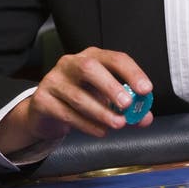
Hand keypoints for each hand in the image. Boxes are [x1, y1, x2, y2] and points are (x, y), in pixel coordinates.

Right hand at [0, 47, 152, 154]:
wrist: (46, 110)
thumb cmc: (82, 98)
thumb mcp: (106, 99)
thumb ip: (127, 108)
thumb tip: (144, 118)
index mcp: (93, 57)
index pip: (115, 58)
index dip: (132, 73)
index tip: (146, 90)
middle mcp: (71, 63)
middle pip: (89, 68)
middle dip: (111, 86)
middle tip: (127, 104)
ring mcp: (54, 80)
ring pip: (78, 95)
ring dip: (101, 112)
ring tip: (117, 124)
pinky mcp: (42, 99)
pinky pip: (66, 113)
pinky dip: (86, 124)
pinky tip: (100, 131)